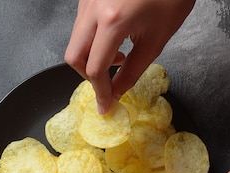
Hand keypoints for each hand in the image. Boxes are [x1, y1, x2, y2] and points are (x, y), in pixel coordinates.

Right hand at [65, 0, 194, 112]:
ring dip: (90, 57)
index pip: (95, 68)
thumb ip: (132, 71)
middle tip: (107, 83)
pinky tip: (113, 39)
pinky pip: (81, 25)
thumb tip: (116, 91)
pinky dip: (92, 40)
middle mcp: (94, 8)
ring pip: (74, 40)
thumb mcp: (156, 40)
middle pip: (74, 56)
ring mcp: (88, 0)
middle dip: (88, 75)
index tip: (105, 105)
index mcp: (113, 21)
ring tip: (117, 57)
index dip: (100, 91)